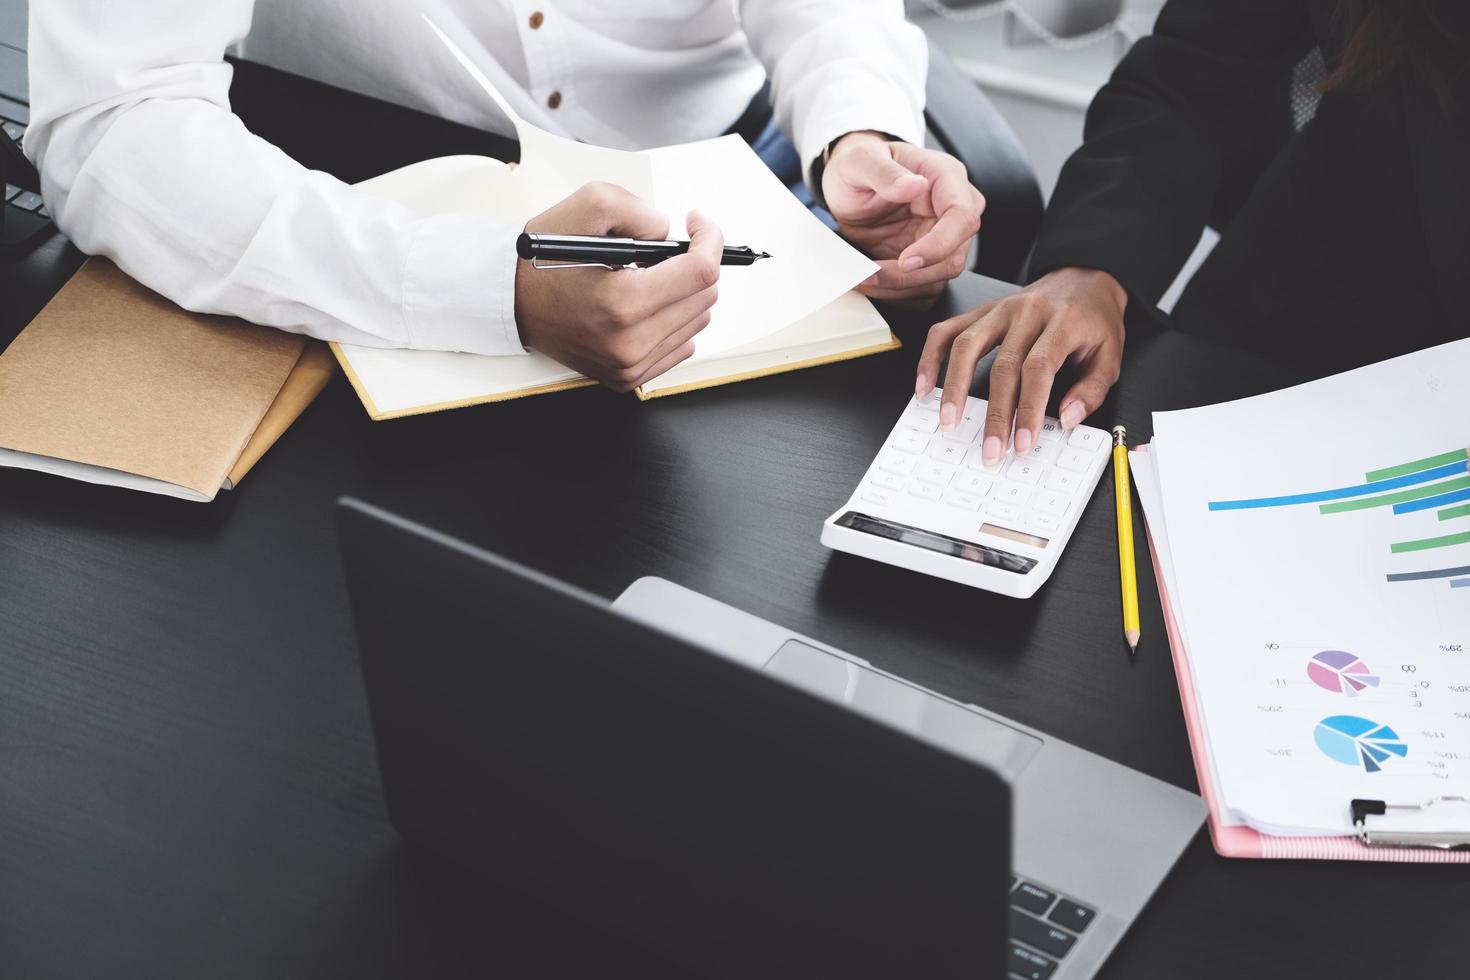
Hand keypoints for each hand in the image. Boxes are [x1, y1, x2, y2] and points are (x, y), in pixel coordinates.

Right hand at [515, 182, 722, 391]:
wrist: (509, 299)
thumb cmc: (544, 256)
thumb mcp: (591, 205)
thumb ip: (643, 212)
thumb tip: (673, 234)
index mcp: (623, 303)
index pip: (701, 272)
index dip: (710, 239)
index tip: (697, 225)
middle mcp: (630, 342)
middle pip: (705, 297)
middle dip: (693, 264)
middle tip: (667, 250)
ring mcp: (630, 365)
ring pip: (697, 322)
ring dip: (683, 293)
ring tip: (649, 277)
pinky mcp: (627, 377)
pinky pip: (680, 346)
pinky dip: (673, 320)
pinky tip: (645, 305)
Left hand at [821, 132, 983, 308]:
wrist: (849, 188)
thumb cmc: (858, 168)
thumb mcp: (859, 161)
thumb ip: (885, 172)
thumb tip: (915, 186)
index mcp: (946, 178)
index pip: (962, 217)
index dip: (938, 245)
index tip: (906, 262)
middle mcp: (954, 210)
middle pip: (953, 257)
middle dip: (910, 276)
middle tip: (870, 274)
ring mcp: (945, 240)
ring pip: (938, 280)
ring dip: (898, 288)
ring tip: (863, 277)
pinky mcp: (930, 262)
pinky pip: (923, 290)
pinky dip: (896, 294)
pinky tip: (872, 283)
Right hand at [916, 267, 1126, 463]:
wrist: (1082, 280)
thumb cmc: (1093, 320)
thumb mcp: (1111, 355)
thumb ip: (1092, 390)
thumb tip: (1067, 418)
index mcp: (1063, 321)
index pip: (1039, 368)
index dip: (1028, 408)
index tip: (1023, 442)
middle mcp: (1027, 311)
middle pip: (1003, 365)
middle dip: (995, 414)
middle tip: (990, 449)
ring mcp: (998, 309)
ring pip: (966, 346)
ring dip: (953, 387)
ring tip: (949, 421)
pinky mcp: (979, 312)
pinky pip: (946, 331)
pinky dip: (930, 358)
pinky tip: (924, 386)